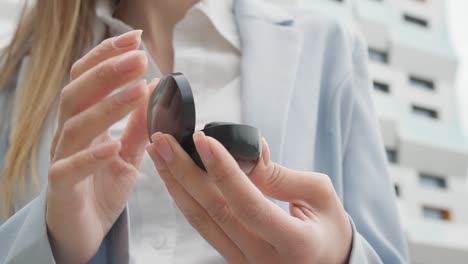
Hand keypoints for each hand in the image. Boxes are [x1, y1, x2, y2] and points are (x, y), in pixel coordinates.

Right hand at [46, 30, 154, 262]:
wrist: (83, 229)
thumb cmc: (101, 187)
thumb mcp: (128, 153)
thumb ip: (138, 125)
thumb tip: (153, 89)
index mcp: (83, 122)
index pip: (88, 80)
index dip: (107, 57)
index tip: (134, 39)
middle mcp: (68, 135)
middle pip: (78, 95)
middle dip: (108, 72)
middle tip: (138, 57)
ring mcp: (62, 159)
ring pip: (76, 127)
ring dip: (107, 106)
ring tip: (137, 90)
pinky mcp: (63, 188)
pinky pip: (70, 169)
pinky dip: (91, 156)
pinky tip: (112, 145)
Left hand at [147, 132, 351, 263]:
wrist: (328, 263)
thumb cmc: (329, 229)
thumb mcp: (319, 196)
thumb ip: (281, 176)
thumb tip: (248, 152)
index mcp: (294, 243)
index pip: (249, 204)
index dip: (224, 170)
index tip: (204, 140)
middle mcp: (263, 259)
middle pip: (215, 213)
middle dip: (184, 172)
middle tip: (164, 141)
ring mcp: (244, 263)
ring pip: (201, 222)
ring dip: (177, 184)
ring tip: (159, 154)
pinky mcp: (233, 258)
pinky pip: (204, 227)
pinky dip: (187, 199)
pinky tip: (175, 177)